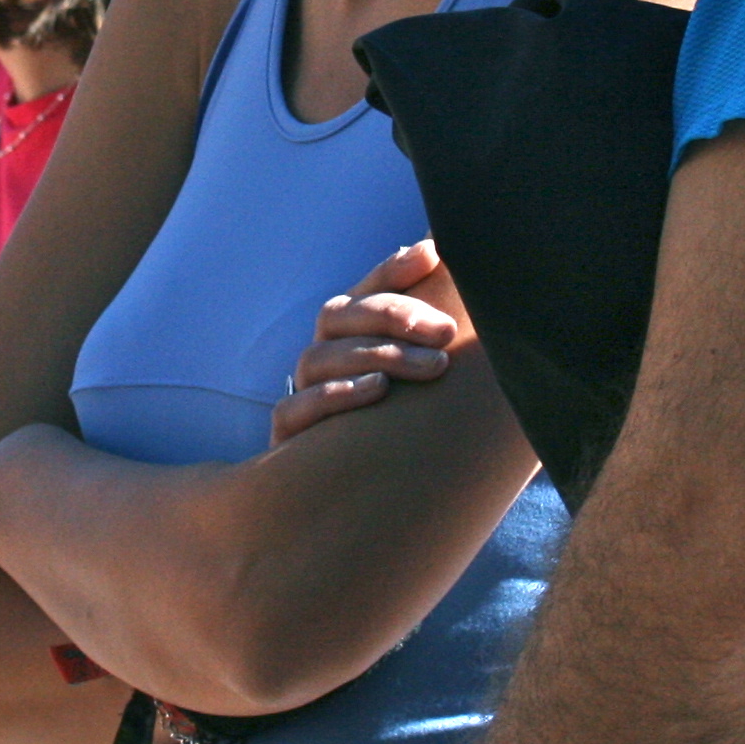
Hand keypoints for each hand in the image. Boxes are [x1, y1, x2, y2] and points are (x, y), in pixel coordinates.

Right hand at [271, 240, 473, 445]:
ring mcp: (302, 390)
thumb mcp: (421, 373)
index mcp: (348, 332)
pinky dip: (336, 396)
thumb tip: (456, 268)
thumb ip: (435, 331)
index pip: (367, 289)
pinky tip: (379, 391)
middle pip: (340, 315)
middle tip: (447, 331)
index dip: (394, 270)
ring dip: (378, 355)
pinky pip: (295, 407)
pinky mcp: (288, 432)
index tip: (433, 257)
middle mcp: (321, 353)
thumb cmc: (401, 421)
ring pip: (322, 358)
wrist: (361, 486)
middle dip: (395, 316)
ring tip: (432, 365)